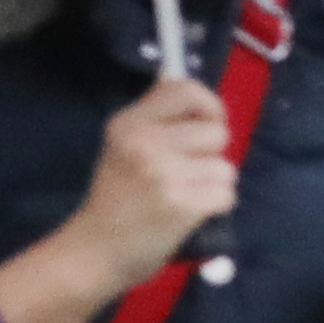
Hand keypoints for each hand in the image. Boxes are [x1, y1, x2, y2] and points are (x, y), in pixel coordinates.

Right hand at [0, 72, 235, 322]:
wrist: (96, 250)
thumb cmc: (115, 197)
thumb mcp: (121, 145)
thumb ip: (153, 115)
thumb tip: (175, 72)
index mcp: (129, 123)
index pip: (186, 90)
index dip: (208, 105)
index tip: (204, 123)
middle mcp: (145, 142)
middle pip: (216, 131)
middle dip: (210, 153)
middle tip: (186, 171)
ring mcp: (164, 174)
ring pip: (225, 166)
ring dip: (213, 183)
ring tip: (184, 194)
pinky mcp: (182, 205)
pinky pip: (226, 195)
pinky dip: (214, 206)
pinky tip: (189, 213)